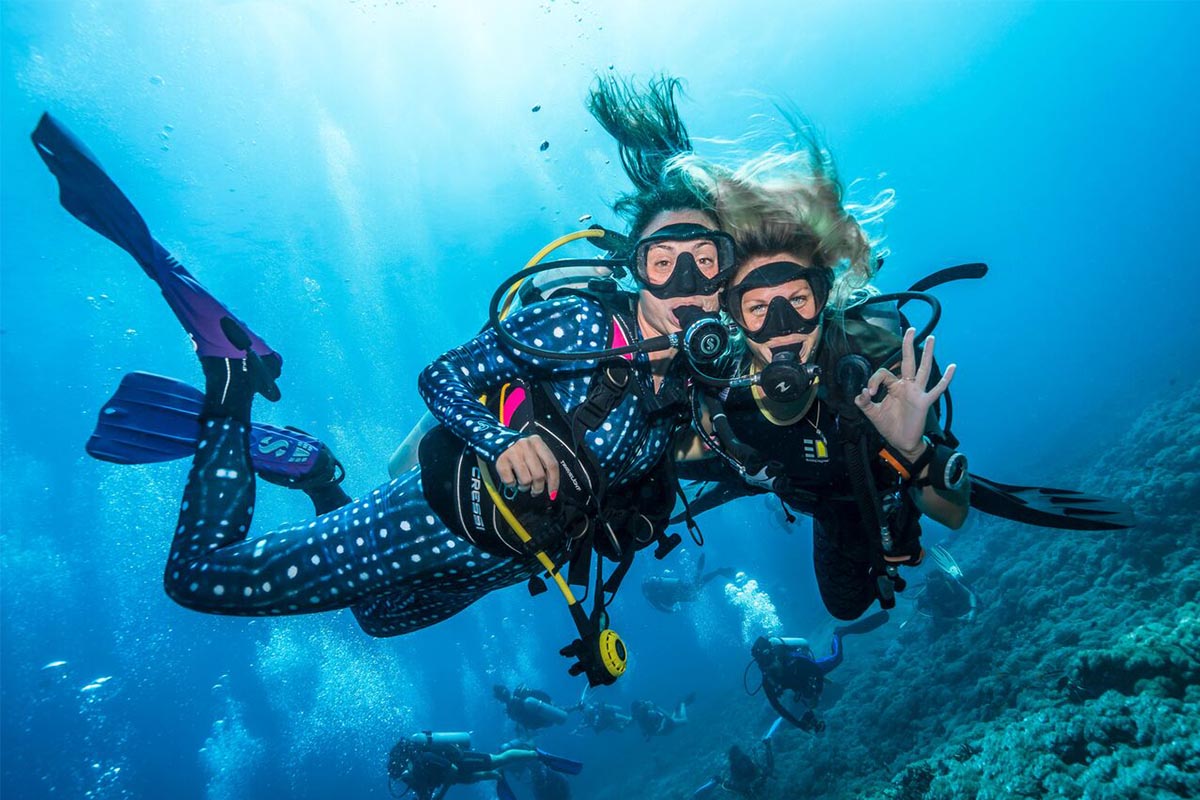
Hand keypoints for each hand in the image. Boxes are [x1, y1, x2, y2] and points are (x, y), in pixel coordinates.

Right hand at [495, 435, 559, 497]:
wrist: (499, 442)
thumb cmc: (522, 451)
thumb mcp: (535, 452)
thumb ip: (544, 464)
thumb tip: (551, 487)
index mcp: (537, 442)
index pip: (551, 464)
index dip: (554, 482)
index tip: (552, 493)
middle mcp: (525, 445)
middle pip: (539, 475)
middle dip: (538, 488)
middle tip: (535, 490)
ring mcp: (512, 452)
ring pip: (525, 480)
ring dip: (524, 487)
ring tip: (522, 484)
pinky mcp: (501, 460)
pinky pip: (510, 481)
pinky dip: (511, 484)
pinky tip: (512, 479)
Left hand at [854, 327, 954, 456]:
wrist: (901, 442)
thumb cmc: (889, 426)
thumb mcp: (873, 413)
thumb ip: (864, 403)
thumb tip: (860, 394)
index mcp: (894, 387)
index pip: (884, 373)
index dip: (873, 380)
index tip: (868, 394)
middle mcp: (907, 386)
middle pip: (908, 361)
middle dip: (908, 345)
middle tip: (910, 329)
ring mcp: (917, 393)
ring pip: (923, 370)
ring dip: (927, 354)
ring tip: (931, 338)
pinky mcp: (924, 402)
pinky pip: (937, 389)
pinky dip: (945, 379)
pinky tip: (952, 367)